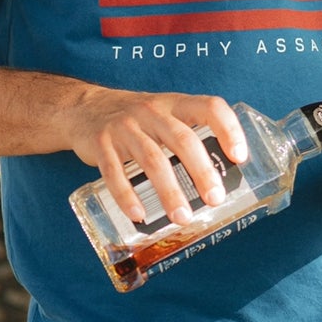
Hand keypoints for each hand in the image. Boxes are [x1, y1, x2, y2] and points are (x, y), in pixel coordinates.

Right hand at [69, 87, 247, 226]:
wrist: (83, 108)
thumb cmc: (135, 120)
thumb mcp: (163, 115)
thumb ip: (187, 137)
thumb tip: (218, 181)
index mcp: (174, 104)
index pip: (210, 107)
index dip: (229, 129)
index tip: (239, 158)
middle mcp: (152, 112)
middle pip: (183, 140)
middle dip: (202, 171)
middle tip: (215, 199)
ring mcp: (125, 127)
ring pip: (153, 160)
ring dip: (170, 191)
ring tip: (182, 217)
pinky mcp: (101, 143)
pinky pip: (115, 172)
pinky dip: (127, 195)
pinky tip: (138, 215)